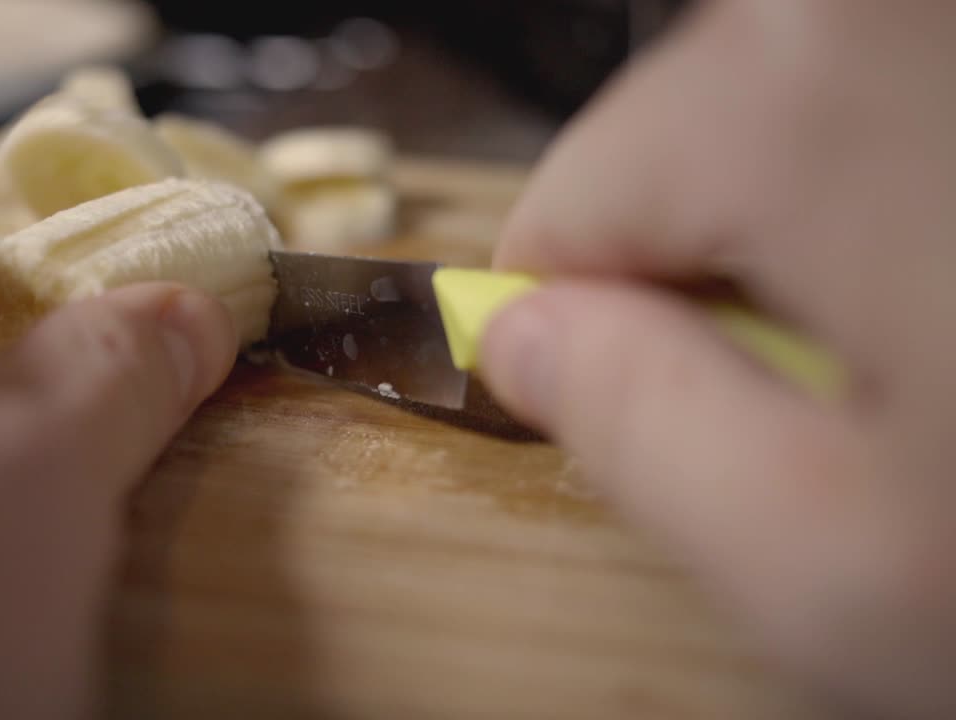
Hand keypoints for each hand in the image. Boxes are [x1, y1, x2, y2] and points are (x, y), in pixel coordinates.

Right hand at [481, 3, 955, 717]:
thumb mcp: (828, 556)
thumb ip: (626, 425)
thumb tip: (524, 337)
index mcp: (803, 95)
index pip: (564, 205)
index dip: (578, 328)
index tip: (629, 405)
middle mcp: (882, 9)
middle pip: (675, 144)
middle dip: (701, 281)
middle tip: (824, 409)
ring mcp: (944, 25)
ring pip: (783, 119)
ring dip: (807, 239)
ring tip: (921, 358)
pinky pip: (879, 104)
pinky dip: (888, 196)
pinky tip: (946, 300)